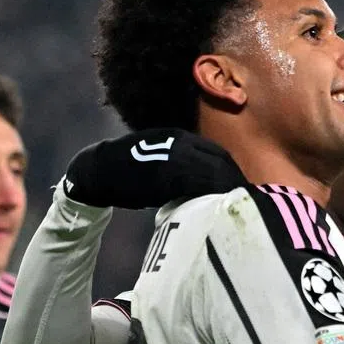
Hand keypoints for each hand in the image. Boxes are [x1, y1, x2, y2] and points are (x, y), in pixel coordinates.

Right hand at [62, 128, 246, 208]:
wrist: (97, 170)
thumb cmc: (131, 172)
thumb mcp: (161, 161)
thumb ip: (185, 167)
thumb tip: (211, 185)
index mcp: (180, 138)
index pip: (217, 154)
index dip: (231, 173)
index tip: (242, 190)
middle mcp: (177, 142)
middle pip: (217, 161)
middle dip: (232, 181)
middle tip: (245, 201)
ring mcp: (168, 155)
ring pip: (207, 170)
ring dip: (224, 188)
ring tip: (234, 205)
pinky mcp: (158, 171)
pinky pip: (189, 181)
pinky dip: (205, 192)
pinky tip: (214, 205)